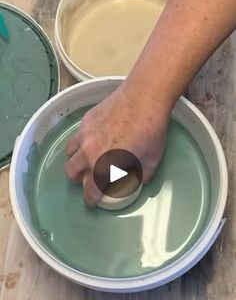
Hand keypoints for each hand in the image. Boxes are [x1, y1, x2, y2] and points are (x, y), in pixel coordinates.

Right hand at [64, 81, 169, 206]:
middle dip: (77, 179)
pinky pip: (77, 135)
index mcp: (104, 167)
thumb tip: (141, 179)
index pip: (90, 190)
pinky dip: (82, 141)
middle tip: (88, 178)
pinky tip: (95, 137)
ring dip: (76, 159)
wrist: (144, 98)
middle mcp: (88, 153)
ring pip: (69, 152)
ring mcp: (84, 135)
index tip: (92, 201)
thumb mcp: (152, 160)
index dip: (90, 200)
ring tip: (87, 157)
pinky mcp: (86, 120)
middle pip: (71, 172)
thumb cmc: (150, 130)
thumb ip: (143, 174)